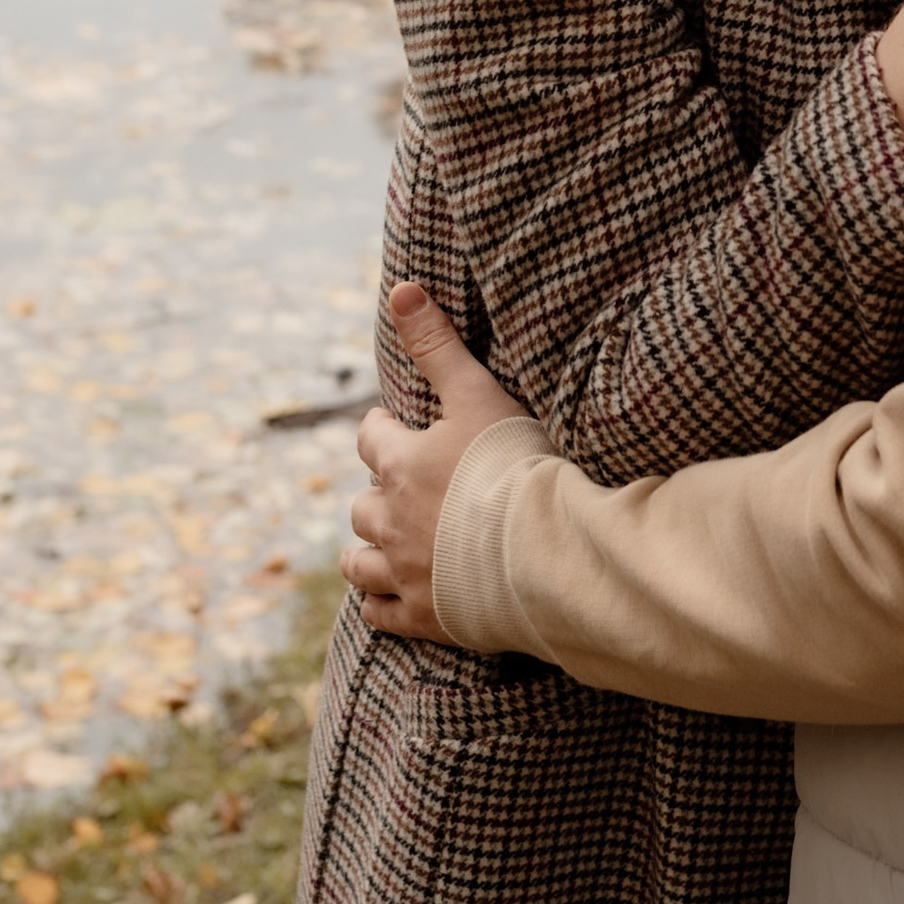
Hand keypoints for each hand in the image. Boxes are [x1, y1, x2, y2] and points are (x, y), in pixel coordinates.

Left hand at [342, 282, 531, 641]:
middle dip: (378, 494)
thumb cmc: (516, 466)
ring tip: (382, 543)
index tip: (394, 426)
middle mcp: (392, 519)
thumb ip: (438, 344)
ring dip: (365, 549)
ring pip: (358, 561)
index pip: (371, 438)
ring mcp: (404, 571)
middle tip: (401, 490)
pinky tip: (388, 599)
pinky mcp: (424, 615)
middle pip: (363, 504)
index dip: (382, 429)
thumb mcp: (478, 392)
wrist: (545, 551)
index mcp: (403, 464)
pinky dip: (379, 603)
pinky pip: (381, 612)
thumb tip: (401, 288)